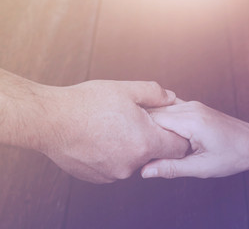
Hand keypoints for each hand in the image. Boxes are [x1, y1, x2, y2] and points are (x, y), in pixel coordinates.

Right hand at [37, 81, 188, 182]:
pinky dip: (114, 154)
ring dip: (130, 146)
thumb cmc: (87, 103)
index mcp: (145, 142)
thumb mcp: (126, 90)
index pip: (179, 147)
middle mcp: (132, 164)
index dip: (176, 134)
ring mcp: (115, 173)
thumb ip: (155, 93)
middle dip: (151, 138)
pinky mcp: (100, 177)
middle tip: (134, 120)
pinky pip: (116, 166)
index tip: (167, 125)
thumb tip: (171, 97)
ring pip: (134, 160)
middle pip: (155, 153)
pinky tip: (100, 139)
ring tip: (113, 127)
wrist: (50, 121)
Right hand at [142, 100, 248, 178]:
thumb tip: (146, 171)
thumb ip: (172, 168)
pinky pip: (170, 109)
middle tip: (135, 146)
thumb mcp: (202, 168)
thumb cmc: (233, 156)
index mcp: (192, 121)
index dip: (141, 133)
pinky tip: (159, 134)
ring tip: (146, 140)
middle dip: (143, 127)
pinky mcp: (194, 107)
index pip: (153, 120)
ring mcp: (193, 105)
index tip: (134, 147)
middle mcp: (190, 108)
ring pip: (160, 109)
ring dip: (151, 123)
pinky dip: (162, 119)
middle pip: (154, 112)